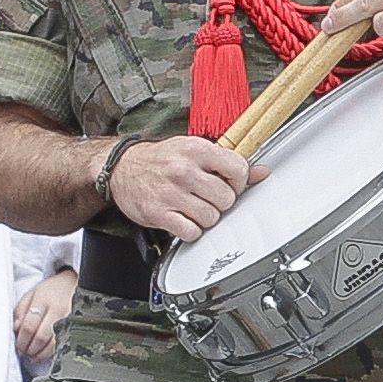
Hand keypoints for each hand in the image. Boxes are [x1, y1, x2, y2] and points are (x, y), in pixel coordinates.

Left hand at [13, 268, 73, 365]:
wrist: (78, 284)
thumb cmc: (52, 290)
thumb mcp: (32, 293)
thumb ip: (21, 310)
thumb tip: (16, 329)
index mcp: (44, 300)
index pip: (29, 326)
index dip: (22, 340)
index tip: (19, 346)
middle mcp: (59, 310)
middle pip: (41, 337)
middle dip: (30, 349)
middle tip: (25, 352)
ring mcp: (72, 320)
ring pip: (54, 345)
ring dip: (41, 354)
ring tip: (34, 356)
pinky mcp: (80, 327)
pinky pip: (66, 345)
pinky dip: (54, 353)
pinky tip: (47, 354)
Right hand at [104, 134, 252, 240]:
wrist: (121, 168)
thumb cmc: (161, 159)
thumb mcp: (193, 151)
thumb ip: (227, 162)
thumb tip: (261, 172)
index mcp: (196, 149)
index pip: (238, 169)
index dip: (239, 182)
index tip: (230, 185)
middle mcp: (183, 170)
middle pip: (226, 198)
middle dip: (222, 203)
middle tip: (209, 198)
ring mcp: (170, 192)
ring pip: (211, 218)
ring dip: (207, 218)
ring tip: (195, 208)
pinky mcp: (158, 213)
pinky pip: (191, 232)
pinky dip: (191, 231)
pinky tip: (185, 220)